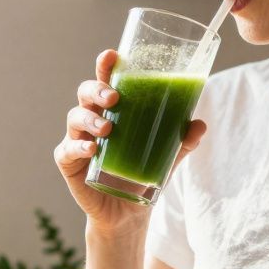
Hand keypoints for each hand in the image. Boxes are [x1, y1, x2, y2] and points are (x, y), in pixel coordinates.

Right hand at [53, 49, 206, 235]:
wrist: (127, 213)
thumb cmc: (142, 175)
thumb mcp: (167, 156)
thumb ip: (182, 141)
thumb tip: (200, 125)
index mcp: (113, 110)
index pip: (106, 80)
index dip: (105, 65)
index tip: (112, 55)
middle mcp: (92, 118)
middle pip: (86, 92)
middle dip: (97, 88)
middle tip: (114, 96)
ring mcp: (78, 139)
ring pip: (75, 117)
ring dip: (90, 118)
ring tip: (108, 128)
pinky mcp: (69, 163)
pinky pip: (67, 149)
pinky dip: (78, 146)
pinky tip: (91, 149)